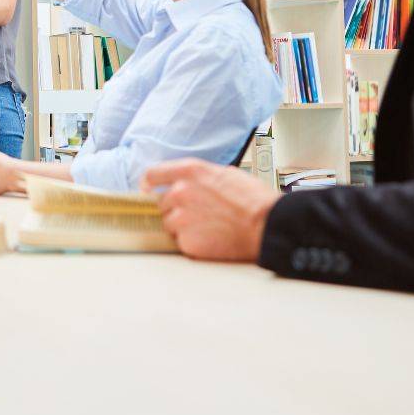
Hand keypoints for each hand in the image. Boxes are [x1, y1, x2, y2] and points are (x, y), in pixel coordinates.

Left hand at [142, 159, 279, 261]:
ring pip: (169, 224)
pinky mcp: (186, 241)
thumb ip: (199, 178)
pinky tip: (211, 239)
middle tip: (199, 216)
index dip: (148, 183)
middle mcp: (179, 192)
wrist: (265, 225)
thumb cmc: (253, 200)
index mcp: (189, 172)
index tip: (147, 190)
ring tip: (208, 228)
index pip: (153, 174)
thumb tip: (189, 183)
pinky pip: (180, 242)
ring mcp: (180, 218)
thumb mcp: (225, 174)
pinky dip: (192, 243)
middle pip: (162, 203)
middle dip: (176, 209)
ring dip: (183, 227)